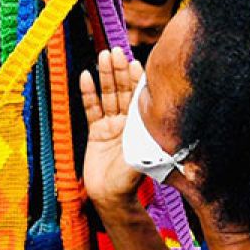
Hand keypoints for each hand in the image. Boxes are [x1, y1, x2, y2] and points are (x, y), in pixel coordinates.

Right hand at [80, 47, 145, 208]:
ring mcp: (111, 126)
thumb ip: (147, 144)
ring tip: (103, 56)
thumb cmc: (129, 182)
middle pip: (122, 91)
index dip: (137, 80)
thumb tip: (162, 131)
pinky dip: (88, 93)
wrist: (110, 198)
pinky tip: (86, 76)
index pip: (139, 98)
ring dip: (105, 75)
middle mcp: (127, 123)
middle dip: (119, 71)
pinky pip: (91, 108)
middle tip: (116, 51)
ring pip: (108, 95)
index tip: (135, 61)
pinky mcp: (96, 132)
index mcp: (141, 127)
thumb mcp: (141, 160)